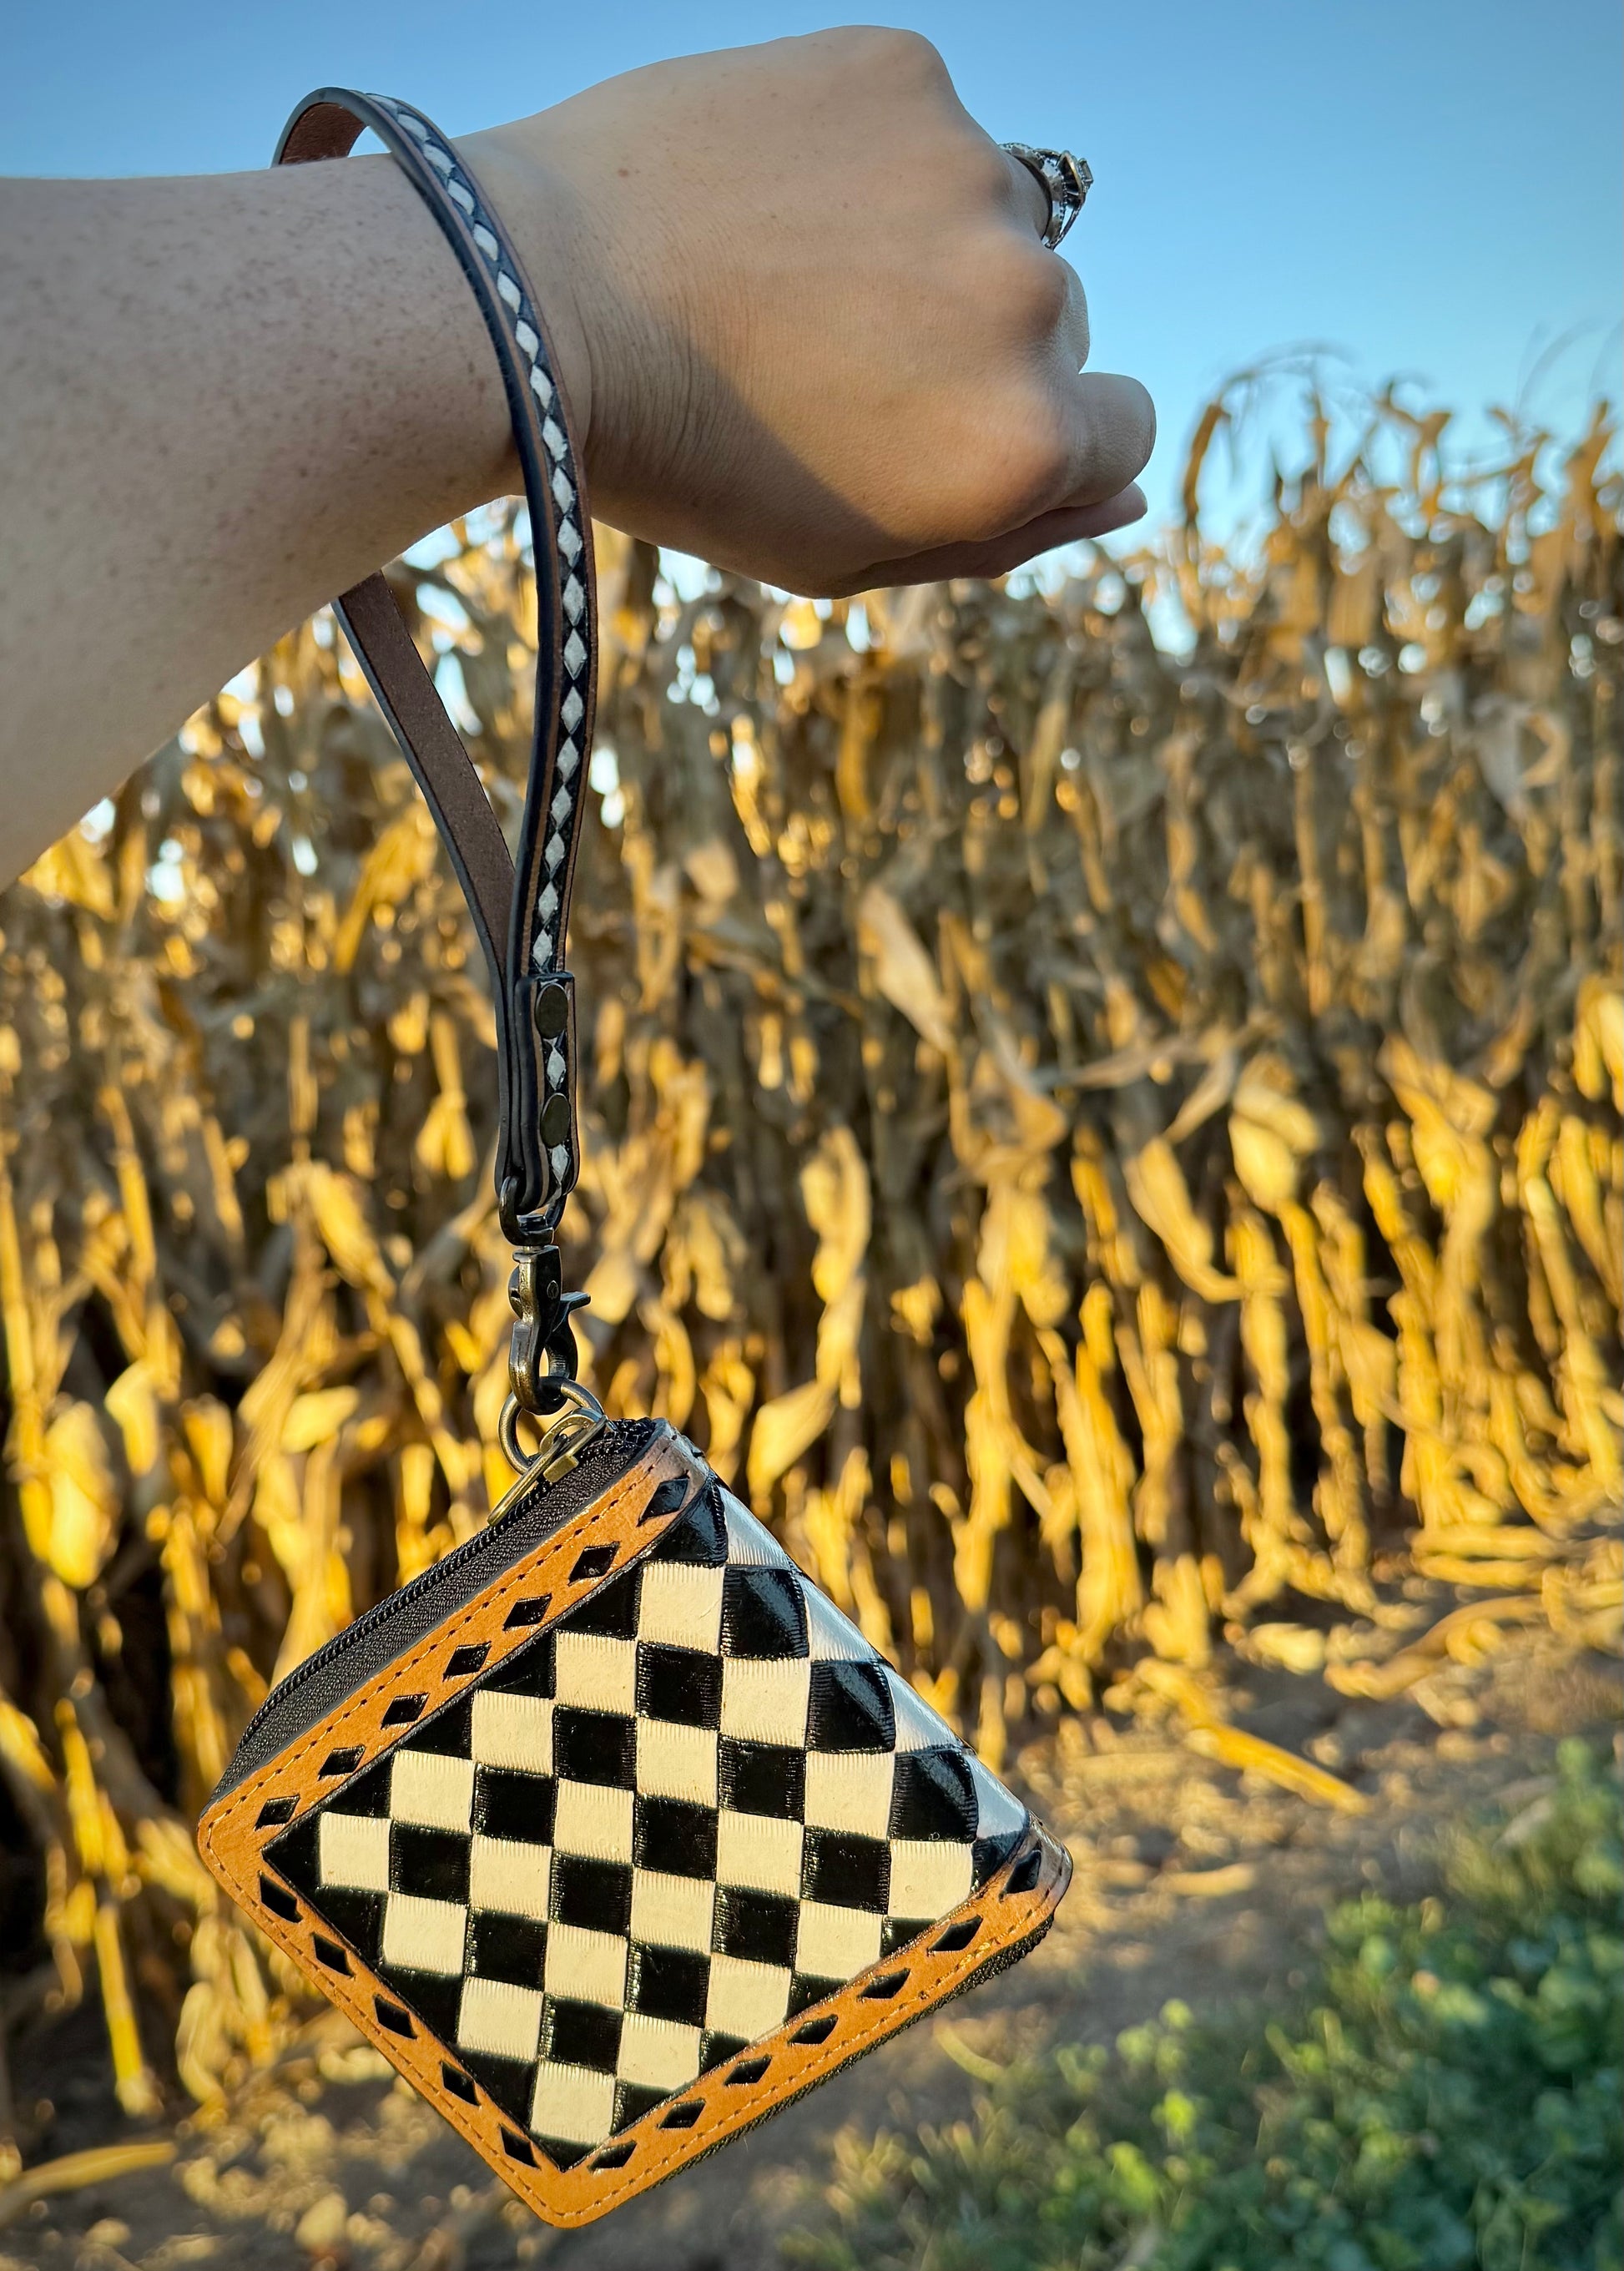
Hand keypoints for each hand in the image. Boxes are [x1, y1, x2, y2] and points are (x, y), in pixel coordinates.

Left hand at [467, 29, 1152, 592]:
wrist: (532, 309)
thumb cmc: (686, 463)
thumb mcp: (846, 558)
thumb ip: (1005, 540)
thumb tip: (1123, 499)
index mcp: (1024, 445)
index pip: (1121, 434)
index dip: (1031, 439)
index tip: (935, 425)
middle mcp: (1030, 303)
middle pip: (1060, 321)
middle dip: (971, 341)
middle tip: (824, 355)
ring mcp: (973, 173)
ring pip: (992, 215)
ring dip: (919, 240)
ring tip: (780, 271)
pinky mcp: (905, 70)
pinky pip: (923, 121)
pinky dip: (863, 153)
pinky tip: (765, 194)